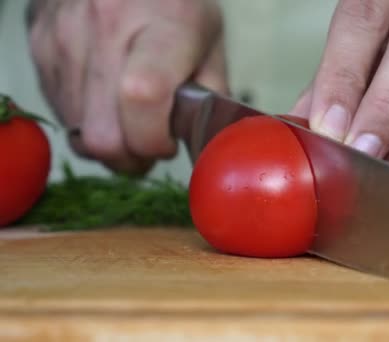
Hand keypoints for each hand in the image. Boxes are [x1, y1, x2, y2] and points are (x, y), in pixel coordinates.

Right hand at [27, 0, 227, 173]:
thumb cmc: (172, 4)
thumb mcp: (210, 40)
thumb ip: (212, 94)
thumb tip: (206, 142)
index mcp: (163, 27)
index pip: (143, 97)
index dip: (154, 138)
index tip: (168, 141)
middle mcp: (105, 29)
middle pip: (104, 135)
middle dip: (131, 155)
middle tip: (148, 142)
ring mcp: (64, 39)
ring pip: (79, 134)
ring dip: (109, 141)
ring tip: (129, 118)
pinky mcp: (40, 48)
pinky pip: (61, 115)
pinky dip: (87, 122)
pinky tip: (106, 101)